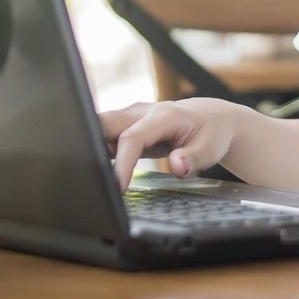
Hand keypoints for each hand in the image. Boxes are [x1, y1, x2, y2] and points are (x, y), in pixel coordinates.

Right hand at [99, 99, 237, 191]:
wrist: (211, 117)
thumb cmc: (211, 133)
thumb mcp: (210, 149)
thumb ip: (193, 159)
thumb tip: (177, 166)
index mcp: (162, 116)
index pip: (132, 138)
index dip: (122, 163)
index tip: (118, 187)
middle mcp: (142, 112)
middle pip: (104, 123)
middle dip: (89, 144)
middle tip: (86, 176)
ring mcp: (131, 117)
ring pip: (99, 126)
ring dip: (90, 147)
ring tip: (86, 176)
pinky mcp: (126, 126)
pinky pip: (104, 135)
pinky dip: (96, 150)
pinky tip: (95, 170)